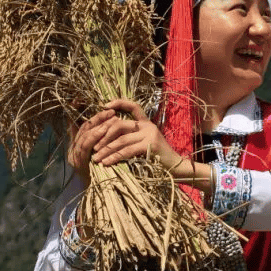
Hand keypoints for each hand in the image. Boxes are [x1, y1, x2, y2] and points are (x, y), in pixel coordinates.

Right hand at [67, 107, 116, 188]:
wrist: (98, 197)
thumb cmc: (105, 175)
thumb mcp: (104, 156)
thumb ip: (104, 142)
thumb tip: (112, 126)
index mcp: (77, 146)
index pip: (82, 125)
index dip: (92, 115)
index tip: (105, 107)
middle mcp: (73, 150)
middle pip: (83, 129)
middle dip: (98, 118)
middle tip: (111, 111)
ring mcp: (74, 157)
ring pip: (84, 136)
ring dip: (98, 125)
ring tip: (111, 118)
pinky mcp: (78, 163)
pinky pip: (85, 146)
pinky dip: (94, 137)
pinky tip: (104, 131)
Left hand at [68, 99, 200, 186]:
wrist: (176, 167)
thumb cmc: (158, 158)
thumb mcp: (145, 143)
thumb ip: (132, 138)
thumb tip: (108, 139)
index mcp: (146, 123)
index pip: (133, 106)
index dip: (119, 103)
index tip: (104, 106)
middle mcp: (148, 126)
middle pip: (119, 124)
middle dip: (103, 136)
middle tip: (94, 147)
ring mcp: (150, 134)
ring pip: (121, 139)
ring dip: (106, 150)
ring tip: (95, 158)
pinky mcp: (150, 145)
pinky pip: (126, 151)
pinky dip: (114, 157)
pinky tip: (106, 163)